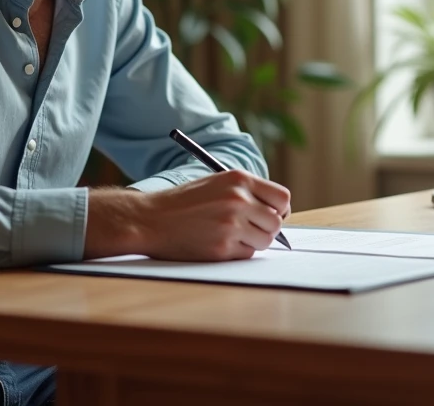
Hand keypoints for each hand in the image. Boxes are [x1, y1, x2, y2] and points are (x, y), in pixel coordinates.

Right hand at [135, 170, 291, 261]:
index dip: (280, 209)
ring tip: (231, 235)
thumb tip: (277, 212)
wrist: (151, 219)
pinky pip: (247, 254)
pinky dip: (238, 252)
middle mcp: (238, 200)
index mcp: (239, 180)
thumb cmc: (183, 202)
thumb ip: (247, 192)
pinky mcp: (222, 248)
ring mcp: (231, 225)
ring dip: (253, 242)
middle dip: (267, 228)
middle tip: (251, 229)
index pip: (282, 197)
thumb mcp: (217, 183)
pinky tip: (219, 242)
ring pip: (264, 241)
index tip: (273, 214)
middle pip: (276, 222)